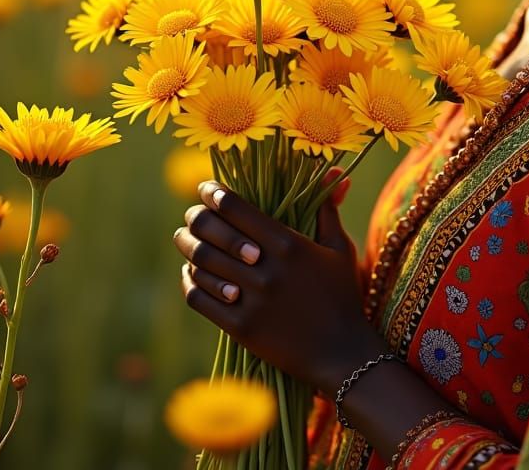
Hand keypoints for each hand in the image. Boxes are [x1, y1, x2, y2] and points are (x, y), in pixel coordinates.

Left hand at [173, 170, 384, 393]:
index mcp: (288, 244)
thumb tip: (334, 173)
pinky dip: (189, 282)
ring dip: (188, 248)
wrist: (342, 354)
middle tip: (193, 214)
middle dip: (195, 217)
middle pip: (211, 233)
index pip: (237, 208)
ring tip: (185, 239)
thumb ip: (327, 210)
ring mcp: (251, 300)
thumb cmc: (343, 296)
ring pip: (200, 264)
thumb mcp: (339, 249)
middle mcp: (266, 269)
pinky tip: (191, 274)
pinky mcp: (240, 328)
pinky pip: (199, 298)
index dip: (215, 194)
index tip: (207, 189)